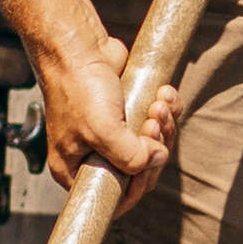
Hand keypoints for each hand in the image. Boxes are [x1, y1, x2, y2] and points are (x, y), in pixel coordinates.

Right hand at [30, 25, 183, 189]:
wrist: (78, 45)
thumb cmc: (79, 87)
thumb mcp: (102, 130)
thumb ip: (130, 157)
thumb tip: (158, 159)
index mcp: (75, 169)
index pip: (115, 198)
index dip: (138, 186)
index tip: (147, 162)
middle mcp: (93, 156)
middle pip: (140, 172)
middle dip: (154, 149)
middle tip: (152, 124)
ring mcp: (112, 135)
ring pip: (153, 147)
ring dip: (164, 126)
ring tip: (159, 105)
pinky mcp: (129, 114)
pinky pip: (158, 123)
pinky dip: (168, 110)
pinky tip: (164, 93)